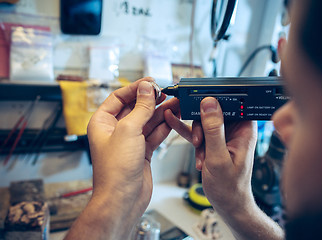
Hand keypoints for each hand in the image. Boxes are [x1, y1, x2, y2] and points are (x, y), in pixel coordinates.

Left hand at [67, 78, 179, 238]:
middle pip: (135, 108)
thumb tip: (147, 88)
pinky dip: (164, 126)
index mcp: (103, 122)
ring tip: (176, 103)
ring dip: (161, 112)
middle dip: (151, 100)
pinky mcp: (142, 151)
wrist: (123, 199)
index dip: (136, 88)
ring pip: (147, 121)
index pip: (119, 97)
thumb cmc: (116, 170)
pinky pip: (154, 134)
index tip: (151, 82)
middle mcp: (115, 130)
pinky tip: (173, 118)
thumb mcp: (128, 130)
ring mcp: (129, 141)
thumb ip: (140, 108)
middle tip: (167, 92)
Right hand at [165, 97, 256, 213]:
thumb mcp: (219, 158)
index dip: (217, 98)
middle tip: (198, 138)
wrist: (227, 204)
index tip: (199, 98)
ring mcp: (222, 136)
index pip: (233, 103)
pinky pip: (197, 131)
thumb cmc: (230, 187)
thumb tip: (209, 103)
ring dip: (196, 135)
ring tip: (198, 150)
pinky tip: (173, 122)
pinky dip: (188, 132)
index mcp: (244, 130)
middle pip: (214, 110)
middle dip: (201, 123)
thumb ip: (214, 130)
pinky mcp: (212, 142)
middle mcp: (234, 130)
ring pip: (203, 121)